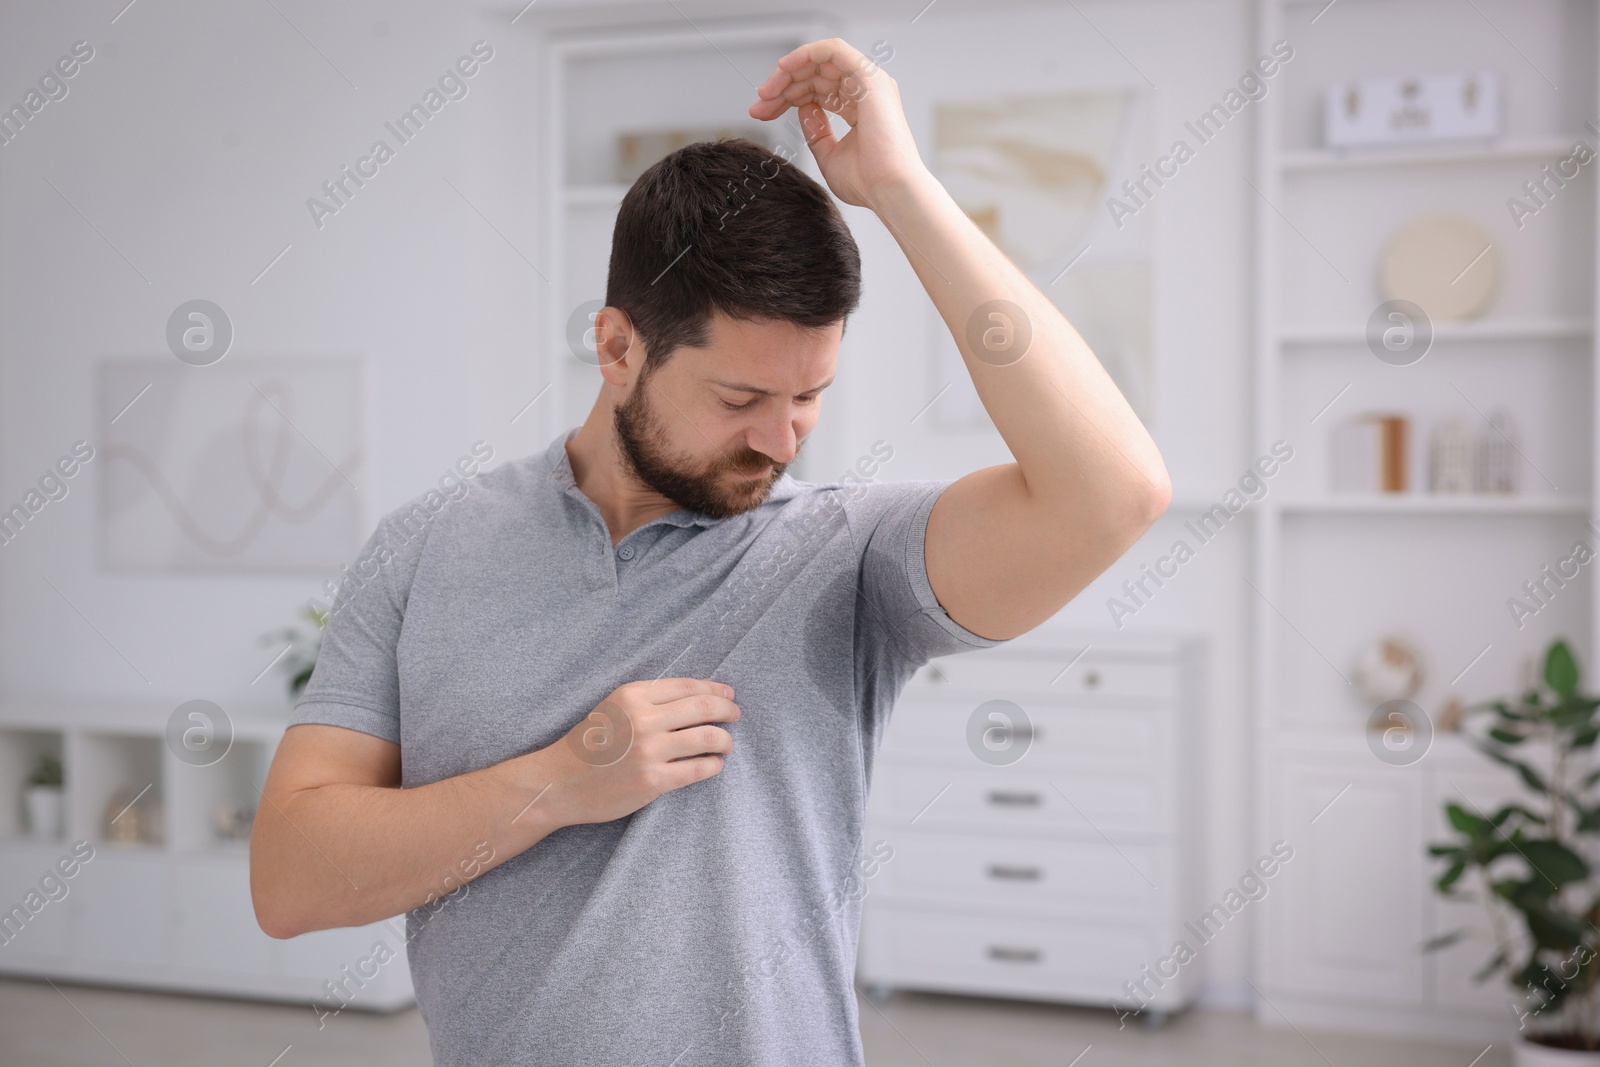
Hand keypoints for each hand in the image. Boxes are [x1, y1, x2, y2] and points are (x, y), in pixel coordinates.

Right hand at [541, 678, 739, 825]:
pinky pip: (698, 769)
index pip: (689, 686)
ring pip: (708, 738)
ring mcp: (649, 751)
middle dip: (728, 711)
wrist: (558, 782)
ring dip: (725, 740)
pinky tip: (713, 765)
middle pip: (704, 708)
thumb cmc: (589, 744)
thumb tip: (702, 694)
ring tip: (726, 744)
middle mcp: (643, 719)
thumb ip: (651, 700)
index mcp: (633, 694)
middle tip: (735, 716)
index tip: (728, 695)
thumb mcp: (615, 708)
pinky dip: (713, 765)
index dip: (715, 690)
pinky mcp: (653, 781)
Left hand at [748, 37, 925, 208]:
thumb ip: (815, 130)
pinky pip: (833, 50)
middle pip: (815, 75)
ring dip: (789, 72)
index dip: (786, 98)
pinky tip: (785, 68)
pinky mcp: (869, 78)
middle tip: (759, 103)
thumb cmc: (867, 182)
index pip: (817, 91)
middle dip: (782, 86)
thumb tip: (802, 107)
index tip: (762, 113)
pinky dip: (806, 54)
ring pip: (820, 62)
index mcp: (859, 108)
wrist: (888, 190)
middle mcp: (865, 92)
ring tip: (766, 92)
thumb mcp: (829, 155)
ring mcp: (869, 83)